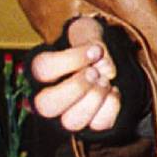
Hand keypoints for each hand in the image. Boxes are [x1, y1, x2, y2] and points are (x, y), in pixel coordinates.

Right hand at [29, 16, 121, 132]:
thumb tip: (105, 68)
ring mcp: (68, 115)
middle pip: (46, 105)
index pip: (41, 69)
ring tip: (105, 82)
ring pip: (71, 122)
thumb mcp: (88, 32)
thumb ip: (91, 39)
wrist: (110, 65)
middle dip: (76, 87)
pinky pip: (98, 125)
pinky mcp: (91, 125)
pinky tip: (114, 91)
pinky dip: (111, 107)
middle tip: (94, 72)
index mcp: (41, 71)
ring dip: (93, 100)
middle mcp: (48, 98)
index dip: (70, 60)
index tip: (95, 51)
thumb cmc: (90, 47)